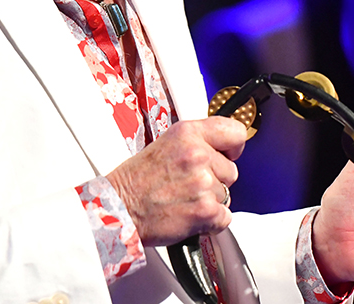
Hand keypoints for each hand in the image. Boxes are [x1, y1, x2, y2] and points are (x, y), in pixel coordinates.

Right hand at [106, 117, 246, 245]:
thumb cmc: (135, 181)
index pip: (234, 132)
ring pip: (226, 195)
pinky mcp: (205, 210)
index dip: (233, 147)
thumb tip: (221, 150)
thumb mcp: (165, 145)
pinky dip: (210, 222)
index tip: (228, 153)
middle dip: (215, 180)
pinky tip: (188, 215)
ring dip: (209, 201)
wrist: (118, 209)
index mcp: (187, 134)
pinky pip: (224, 217)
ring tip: (183, 200)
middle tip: (188, 185)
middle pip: (231, 170)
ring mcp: (203, 183)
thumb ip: (195, 143)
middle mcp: (197, 155)